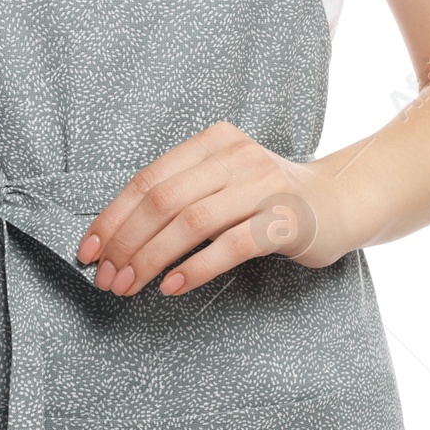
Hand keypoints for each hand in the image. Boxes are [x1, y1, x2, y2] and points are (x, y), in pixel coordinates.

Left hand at [75, 121, 354, 295]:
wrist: (341, 203)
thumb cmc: (267, 200)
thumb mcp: (222, 183)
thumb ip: (180, 197)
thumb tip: (117, 241)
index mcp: (212, 142)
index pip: (148, 180)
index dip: (113, 217)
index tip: (88, 252)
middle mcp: (237, 156)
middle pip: (164, 200)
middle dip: (127, 243)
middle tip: (107, 280)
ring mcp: (264, 186)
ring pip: (192, 222)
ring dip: (152, 258)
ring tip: (131, 287)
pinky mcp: (286, 219)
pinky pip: (232, 245)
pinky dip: (196, 268)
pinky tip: (173, 287)